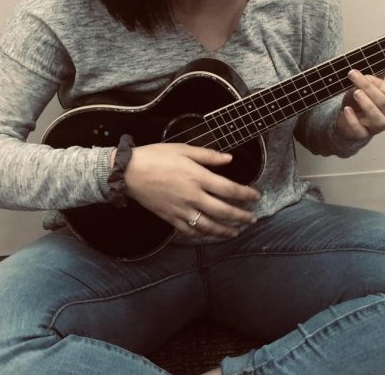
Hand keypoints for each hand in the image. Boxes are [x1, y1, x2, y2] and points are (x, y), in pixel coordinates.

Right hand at [123, 143, 260, 238]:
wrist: (128, 172)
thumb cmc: (155, 156)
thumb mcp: (183, 149)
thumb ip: (208, 155)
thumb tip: (229, 159)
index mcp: (198, 177)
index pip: (230, 189)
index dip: (246, 195)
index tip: (256, 197)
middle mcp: (193, 196)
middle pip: (224, 211)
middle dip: (241, 217)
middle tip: (252, 219)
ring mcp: (181, 209)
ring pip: (209, 226)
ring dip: (225, 231)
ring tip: (236, 232)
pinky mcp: (170, 218)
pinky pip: (190, 231)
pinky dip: (202, 236)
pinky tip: (210, 236)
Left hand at [336, 70, 384, 141]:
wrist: (347, 117)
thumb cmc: (361, 101)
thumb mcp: (368, 88)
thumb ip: (374, 79)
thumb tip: (380, 66)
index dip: (382, 85)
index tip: (366, 76)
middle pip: (384, 103)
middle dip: (369, 88)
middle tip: (354, 75)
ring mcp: (377, 128)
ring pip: (377, 119)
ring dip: (367, 104)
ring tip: (356, 93)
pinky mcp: (363, 135)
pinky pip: (360, 130)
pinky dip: (352, 119)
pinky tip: (346, 109)